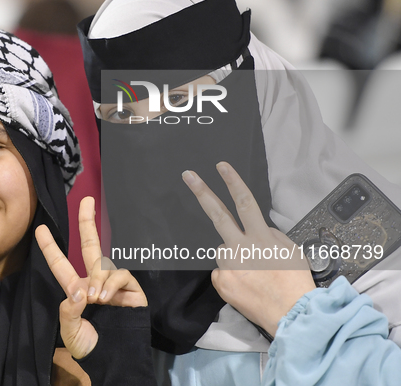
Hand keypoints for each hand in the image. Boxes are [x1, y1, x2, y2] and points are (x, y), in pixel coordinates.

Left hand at [36, 196, 146, 359]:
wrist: (115, 357)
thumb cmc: (90, 346)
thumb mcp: (70, 331)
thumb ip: (70, 310)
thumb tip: (80, 290)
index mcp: (77, 289)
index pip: (61, 265)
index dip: (51, 247)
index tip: (40, 229)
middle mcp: (95, 280)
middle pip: (90, 244)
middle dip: (87, 221)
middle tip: (86, 199)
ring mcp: (113, 283)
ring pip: (104, 264)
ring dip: (98, 279)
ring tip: (96, 299)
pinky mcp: (131, 288)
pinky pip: (119, 275)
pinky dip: (111, 284)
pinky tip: (106, 298)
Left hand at [182, 162, 315, 336]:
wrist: (291, 315)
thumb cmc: (294, 283)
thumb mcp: (290, 250)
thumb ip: (270, 235)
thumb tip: (257, 230)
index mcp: (261, 237)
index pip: (245, 203)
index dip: (233, 182)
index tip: (221, 167)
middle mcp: (241, 248)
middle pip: (218, 214)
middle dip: (202, 192)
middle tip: (188, 176)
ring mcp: (229, 265)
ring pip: (223, 250)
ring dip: (234, 256)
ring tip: (253, 274)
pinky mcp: (221, 281)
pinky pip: (222, 271)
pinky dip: (232, 275)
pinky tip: (247, 284)